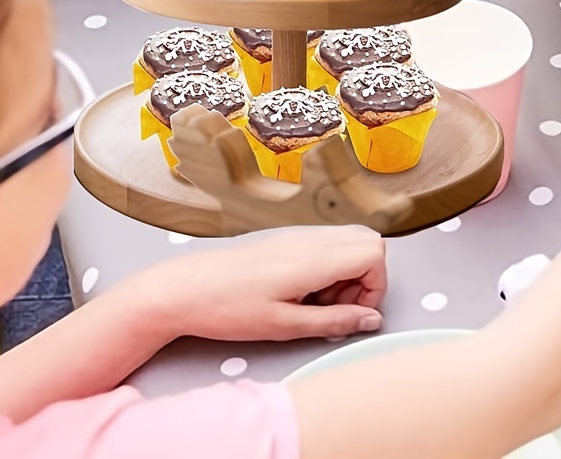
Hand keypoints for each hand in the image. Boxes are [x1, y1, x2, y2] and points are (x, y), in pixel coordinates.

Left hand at [144, 226, 386, 342]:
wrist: (185, 288)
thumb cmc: (230, 308)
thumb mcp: (285, 325)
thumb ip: (334, 321)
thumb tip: (371, 321)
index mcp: (315, 257)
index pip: (375, 254)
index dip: (374, 288)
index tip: (351, 315)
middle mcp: (312, 238)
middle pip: (368, 242)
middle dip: (365, 279)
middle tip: (335, 309)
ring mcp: (299, 234)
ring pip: (349, 242)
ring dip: (346, 274)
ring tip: (315, 304)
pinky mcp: (287, 239)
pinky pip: (327, 244)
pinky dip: (328, 268)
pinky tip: (301, 293)